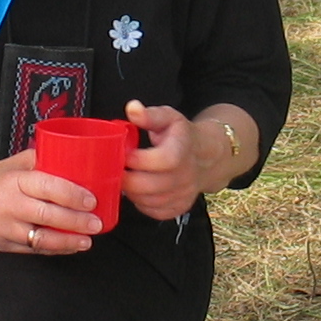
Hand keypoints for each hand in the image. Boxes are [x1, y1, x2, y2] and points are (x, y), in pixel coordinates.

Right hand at [0, 152, 101, 253]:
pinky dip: (54, 249)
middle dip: (76, 222)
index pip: (48, 187)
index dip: (72, 195)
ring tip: (87, 240)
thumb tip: (76, 157)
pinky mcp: (2, 245)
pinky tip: (70, 246)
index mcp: (14, 181)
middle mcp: (8, 205)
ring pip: (41, 239)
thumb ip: (43, 159)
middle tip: (96, 223)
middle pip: (48, 216)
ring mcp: (4, 228)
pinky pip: (33, 250)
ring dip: (68, 241)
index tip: (91, 200)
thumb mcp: (15, 163)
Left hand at [120, 100, 216, 221]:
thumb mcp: (168, 118)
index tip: (124, 154)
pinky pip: (155, 212)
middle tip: (115, 170)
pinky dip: (141, 204)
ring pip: (150, 202)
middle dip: (127, 180)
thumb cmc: (181, 136)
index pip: (163, 160)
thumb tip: (133, 108)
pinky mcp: (179, 208)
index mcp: (183, 150)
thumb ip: (149, 115)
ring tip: (125, 178)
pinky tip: (137, 191)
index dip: (139, 160)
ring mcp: (184, 194)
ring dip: (132, 193)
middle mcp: (187, 176)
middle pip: (151, 186)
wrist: (205, 156)